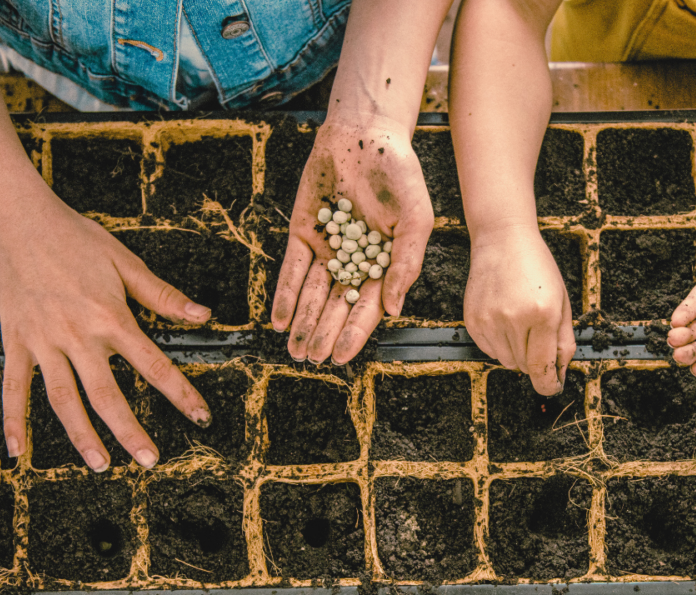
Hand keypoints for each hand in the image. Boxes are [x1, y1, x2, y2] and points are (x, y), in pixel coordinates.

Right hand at [0, 192, 212, 469]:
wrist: (16, 218)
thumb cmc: (74, 237)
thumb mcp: (125, 261)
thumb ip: (163, 296)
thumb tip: (203, 316)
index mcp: (110, 317)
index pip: (154, 364)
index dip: (180, 393)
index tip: (200, 417)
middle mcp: (77, 335)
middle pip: (106, 394)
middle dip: (129, 430)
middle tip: (149, 459)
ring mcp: (43, 342)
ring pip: (62, 399)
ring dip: (81, 435)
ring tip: (100, 464)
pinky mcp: (16, 342)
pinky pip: (13, 387)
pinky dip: (14, 419)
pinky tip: (17, 450)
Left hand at [272, 115, 433, 364]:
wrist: (365, 133)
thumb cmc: (400, 175)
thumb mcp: (416, 220)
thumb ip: (406, 264)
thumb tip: (394, 309)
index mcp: (384, 264)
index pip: (367, 306)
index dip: (354, 332)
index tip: (341, 356)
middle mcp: (354, 262)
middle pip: (337, 306)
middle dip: (323, 334)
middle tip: (311, 360)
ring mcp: (328, 249)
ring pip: (313, 293)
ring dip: (303, 322)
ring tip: (294, 349)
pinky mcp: (303, 232)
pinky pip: (293, 269)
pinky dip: (286, 293)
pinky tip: (279, 319)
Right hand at [464, 224, 575, 394]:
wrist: (502, 240)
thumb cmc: (537, 267)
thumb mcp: (562, 301)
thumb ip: (564, 340)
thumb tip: (559, 373)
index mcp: (543, 314)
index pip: (543, 368)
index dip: (548, 384)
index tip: (552, 386)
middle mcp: (514, 319)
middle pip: (525, 367)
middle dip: (535, 361)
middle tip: (538, 338)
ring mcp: (490, 321)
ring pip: (506, 361)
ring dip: (517, 352)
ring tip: (520, 324)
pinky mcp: (473, 321)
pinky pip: (489, 350)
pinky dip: (500, 344)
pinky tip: (504, 320)